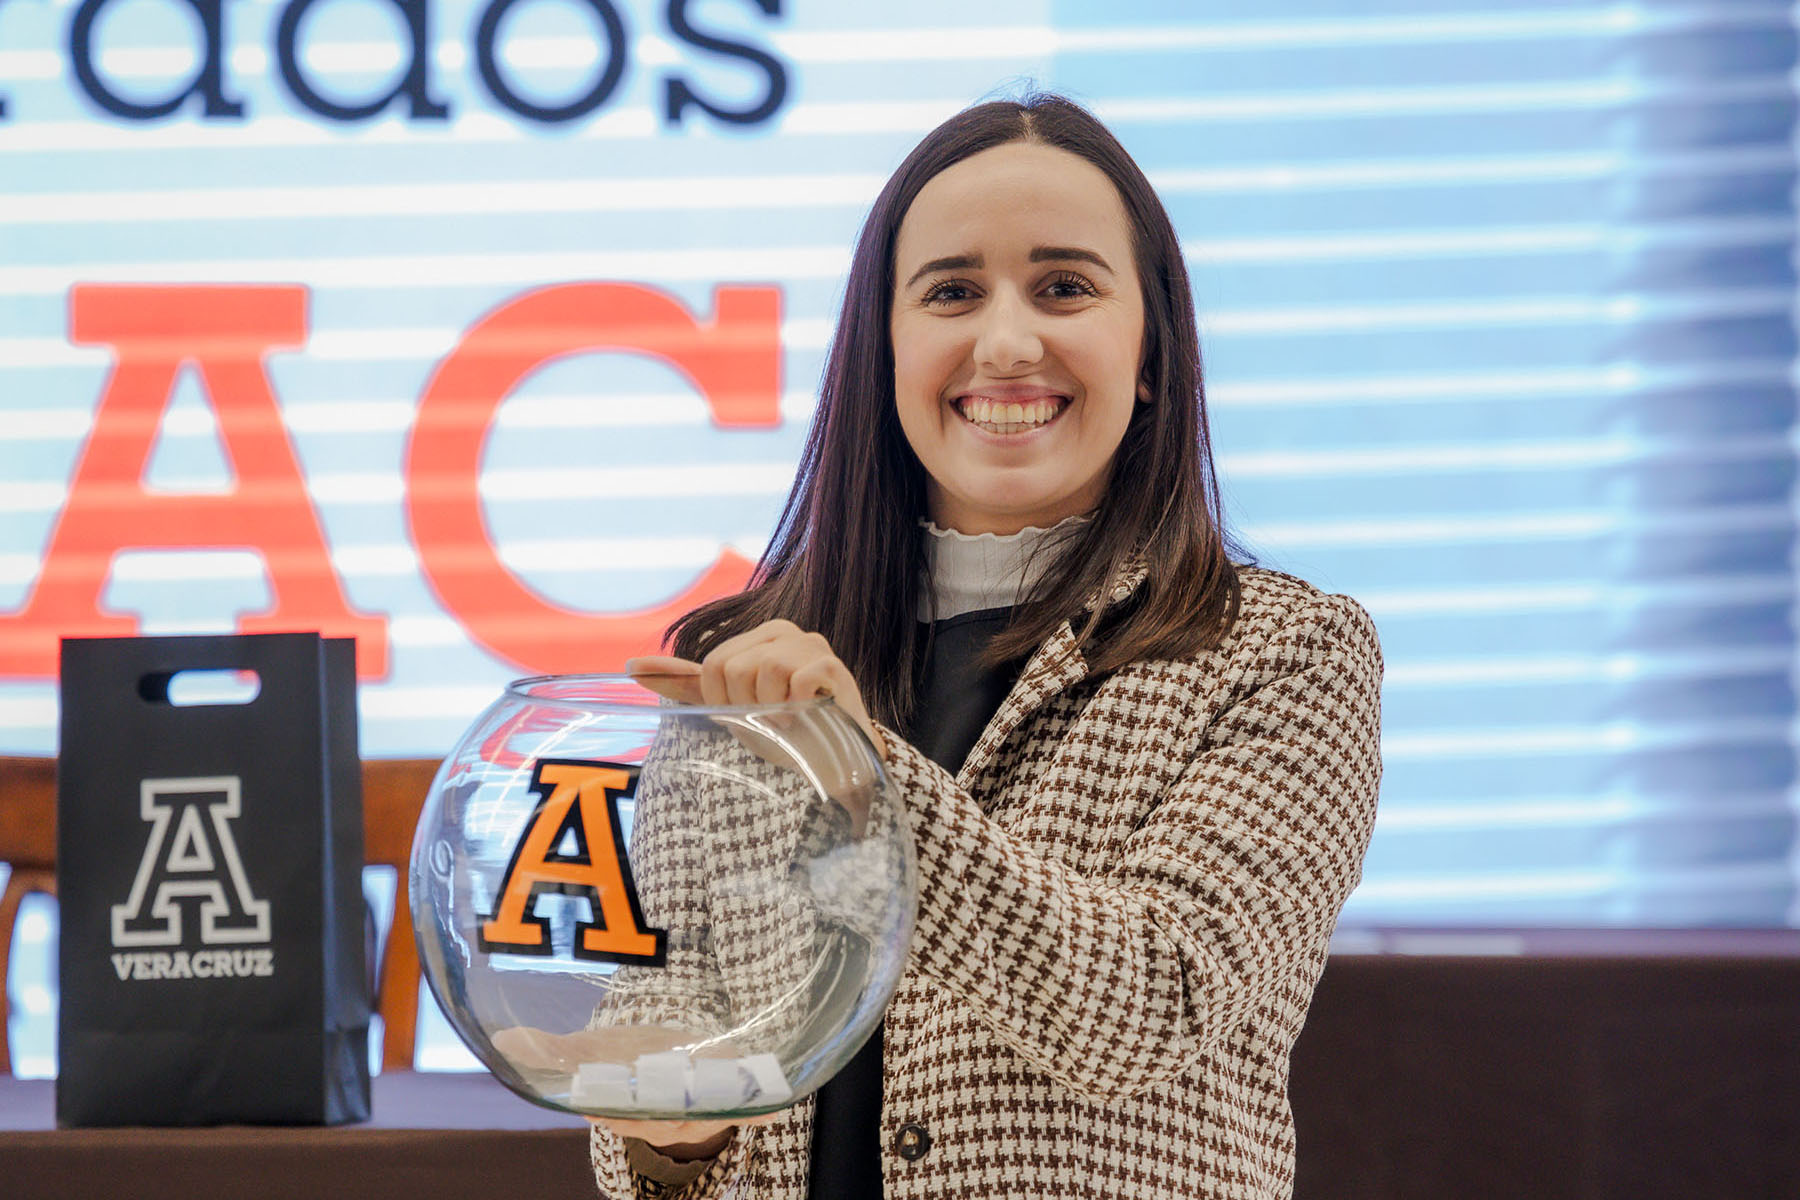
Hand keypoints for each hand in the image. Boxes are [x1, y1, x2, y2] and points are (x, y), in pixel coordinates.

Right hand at [496, 1024, 781, 1156]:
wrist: (672, 1069)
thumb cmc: (628, 1064)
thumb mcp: (592, 1052)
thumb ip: (550, 1049)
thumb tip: (502, 1039)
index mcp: (624, 1109)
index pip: (615, 1113)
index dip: (615, 1109)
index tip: (611, 1100)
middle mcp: (660, 1117)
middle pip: (663, 1116)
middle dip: (671, 1107)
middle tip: (677, 1092)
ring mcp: (697, 1109)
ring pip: (706, 1111)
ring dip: (718, 1102)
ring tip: (731, 1086)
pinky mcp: (728, 1098)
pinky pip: (747, 1109)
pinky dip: (762, 1106)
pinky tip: (779, 1101)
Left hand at [628, 620, 886, 760]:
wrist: (833, 758)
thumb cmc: (783, 727)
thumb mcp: (730, 702)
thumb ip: (687, 682)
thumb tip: (631, 666)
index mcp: (761, 634)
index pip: (715, 664)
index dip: (723, 700)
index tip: (749, 713)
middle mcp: (786, 631)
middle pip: (734, 667)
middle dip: (746, 705)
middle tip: (771, 718)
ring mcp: (812, 644)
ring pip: (763, 672)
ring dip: (771, 709)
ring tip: (789, 719)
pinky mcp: (831, 665)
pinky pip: (794, 682)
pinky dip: (795, 708)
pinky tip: (806, 717)